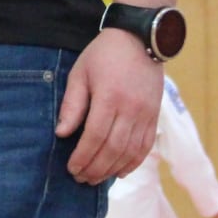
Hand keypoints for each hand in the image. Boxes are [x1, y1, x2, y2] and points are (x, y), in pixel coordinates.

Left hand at [56, 29, 161, 183]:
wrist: (141, 38)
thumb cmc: (104, 54)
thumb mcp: (80, 73)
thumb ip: (72, 104)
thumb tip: (61, 133)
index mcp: (110, 96)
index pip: (95, 136)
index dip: (83, 156)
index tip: (71, 168)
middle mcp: (131, 108)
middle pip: (113, 148)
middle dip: (96, 168)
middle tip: (81, 178)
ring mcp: (146, 113)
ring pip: (131, 151)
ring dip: (112, 169)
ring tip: (96, 179)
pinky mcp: (155, 115)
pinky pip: (146, 146)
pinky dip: (133, 163)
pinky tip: (120, 172)